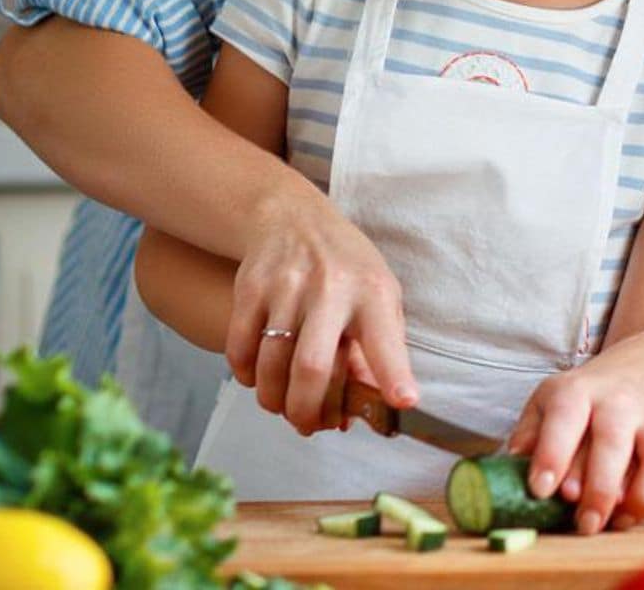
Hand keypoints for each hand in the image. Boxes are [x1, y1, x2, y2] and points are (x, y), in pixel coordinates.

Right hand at [223, 183, 418, 433]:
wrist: (292, 218)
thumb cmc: (346, 267)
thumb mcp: (378, 295)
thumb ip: (381, 346)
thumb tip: (378, 403)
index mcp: (372, 293)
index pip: (385, 341)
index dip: (393, 376)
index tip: (403, 403)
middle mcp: (330, 288)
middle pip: (312, 366)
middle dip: (307, 409)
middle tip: (308, 426)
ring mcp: (286, 287)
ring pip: (271, 365)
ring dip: (274, 400)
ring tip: (283, 407)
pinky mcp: (250, 289)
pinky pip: (240, 349)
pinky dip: (247, 376)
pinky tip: (258, 379)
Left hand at [506, 334, 643, 534]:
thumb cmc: (587, 397)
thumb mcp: (551, 401)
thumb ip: (529, 434)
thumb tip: (507, 470)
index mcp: (577, 391)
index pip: (565, 419)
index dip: (552, 455)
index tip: (541, 491)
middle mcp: (618, 403)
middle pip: (612, 443)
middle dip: (598, 488)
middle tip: (583, 523)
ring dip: (636, 499)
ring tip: (611, 522)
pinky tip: (630, 513)